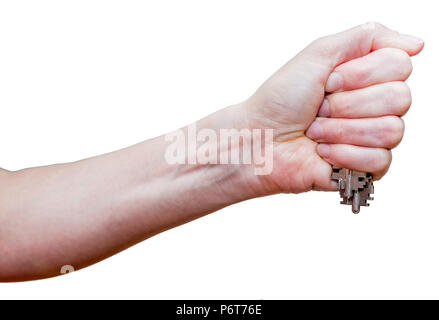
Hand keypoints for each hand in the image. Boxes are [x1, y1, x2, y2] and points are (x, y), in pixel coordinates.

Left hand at [244, 22, 423, 193]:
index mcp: (366, 77)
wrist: (259, 139)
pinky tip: (322, 153)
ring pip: (392, 131)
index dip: (362, 74)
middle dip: (348, 104)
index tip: (329, 81)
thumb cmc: (281, 99)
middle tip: (319, 108)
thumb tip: (416, 44)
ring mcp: (371, 138)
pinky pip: (380, 160)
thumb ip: (367, 37)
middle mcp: (374, 106)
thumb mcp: (318, 53)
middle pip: (400, 98)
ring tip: (316, 132)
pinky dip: (343, 154)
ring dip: (342, 130)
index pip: (400, 65)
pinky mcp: (365, 168)